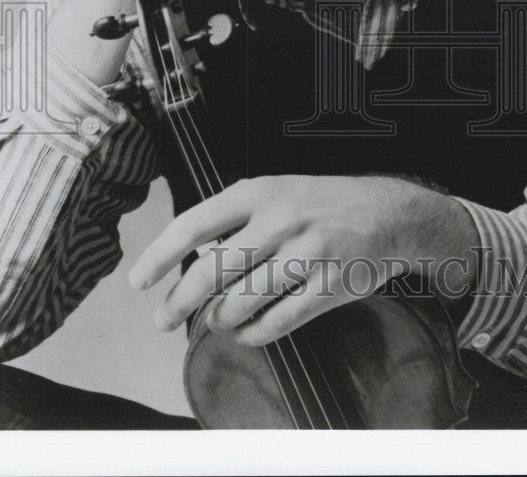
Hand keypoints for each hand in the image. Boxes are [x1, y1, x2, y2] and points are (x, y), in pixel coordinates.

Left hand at [129, 174, 477, 345]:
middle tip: (163, 319)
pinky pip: (277, 323)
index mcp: (261, 191)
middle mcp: (281, 219)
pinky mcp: (328, 285)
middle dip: (180, 302)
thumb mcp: (278, 192)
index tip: (138, 282)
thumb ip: (237, 221)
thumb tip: (189, 263)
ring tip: (216, 321)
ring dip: (220, 320)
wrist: (388, 212)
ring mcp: (307, 253)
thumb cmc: (322, 203)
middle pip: (214, 271)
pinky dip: (253, 334)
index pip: (196, 223)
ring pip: (242, 302)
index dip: (161, 255)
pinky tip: (246, 333)